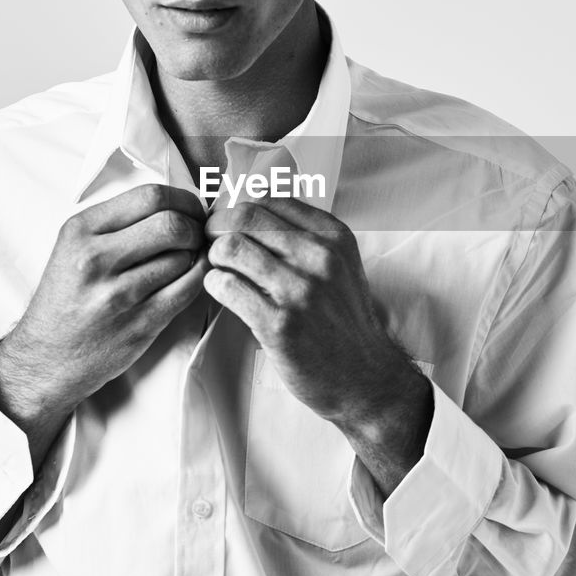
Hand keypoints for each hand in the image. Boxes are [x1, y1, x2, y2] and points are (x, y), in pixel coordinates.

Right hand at [0, 184, 208, 418]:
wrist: (47, 356)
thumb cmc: (67, 298)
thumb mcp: (74, 246)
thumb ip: (119, 222)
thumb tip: (179, 205)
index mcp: (81, 231)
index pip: (149, 197)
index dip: (183, 200)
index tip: (191, 209)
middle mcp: (96, 260)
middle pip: (171, 224)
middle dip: (195, 227)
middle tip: (197, 234)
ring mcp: (119, 294)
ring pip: (183, 257)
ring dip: (196, 254)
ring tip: (189, 258)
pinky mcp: (140, 323)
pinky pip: (188, 289)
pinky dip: (199, 277)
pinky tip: (192, 276)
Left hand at [203, 197, 431, 491]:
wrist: (365, 377)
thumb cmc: (343, 320)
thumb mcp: (339, 265)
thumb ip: (304, 235)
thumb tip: (253, 203)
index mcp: (333, 237)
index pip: (270, 199)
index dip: (238, 206)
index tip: (227, 222)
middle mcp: (320, 257)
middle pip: (246, 217)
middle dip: (218, 226)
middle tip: (210, 242)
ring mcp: (300, 290)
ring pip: (231, 248)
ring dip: (213, 257)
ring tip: (218, 269)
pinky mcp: (280, 324)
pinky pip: (227, 286)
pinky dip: (215, 284)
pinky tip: (222, 291)